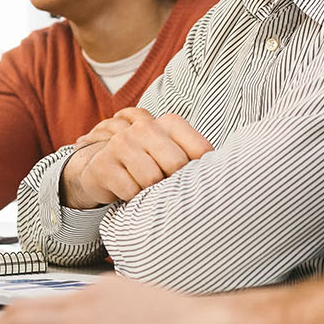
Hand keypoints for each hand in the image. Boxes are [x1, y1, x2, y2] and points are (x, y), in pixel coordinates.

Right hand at [60, 108, 212, 208]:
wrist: (101, 169)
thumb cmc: (148, 164)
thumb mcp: (173, 154)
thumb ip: (195, 158)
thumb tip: (223, 176)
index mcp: (170, 123)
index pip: (201, 150)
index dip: (201, 173)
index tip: (196, 183)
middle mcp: (145, 127)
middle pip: (176, 165)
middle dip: (174, 184)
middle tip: (166, 189)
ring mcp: (122, 143)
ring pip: (152, 179)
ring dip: (151, 193)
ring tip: (146, 189)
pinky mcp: (103, 164)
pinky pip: (130, 191)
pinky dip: (133, 200)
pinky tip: (130, 193)